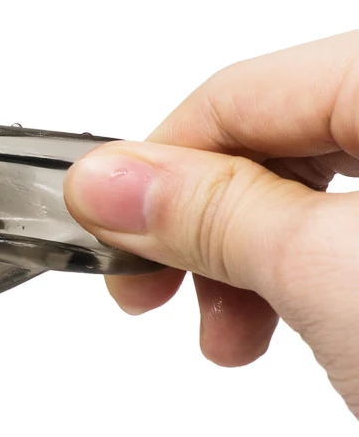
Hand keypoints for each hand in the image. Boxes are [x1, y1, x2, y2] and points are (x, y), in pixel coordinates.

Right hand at [63, 32, 358, 417]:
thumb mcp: (332, 271)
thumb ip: (210, 212)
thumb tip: (102, 179)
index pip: (234, 95)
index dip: (154, 171)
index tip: (107, 239)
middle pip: (268, 145)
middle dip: (204, 234)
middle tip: (157, 299)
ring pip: (310, 193)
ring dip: (251, 267)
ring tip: (234, 341)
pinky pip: (350, 226)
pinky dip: (312, 278)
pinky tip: (301, 329)